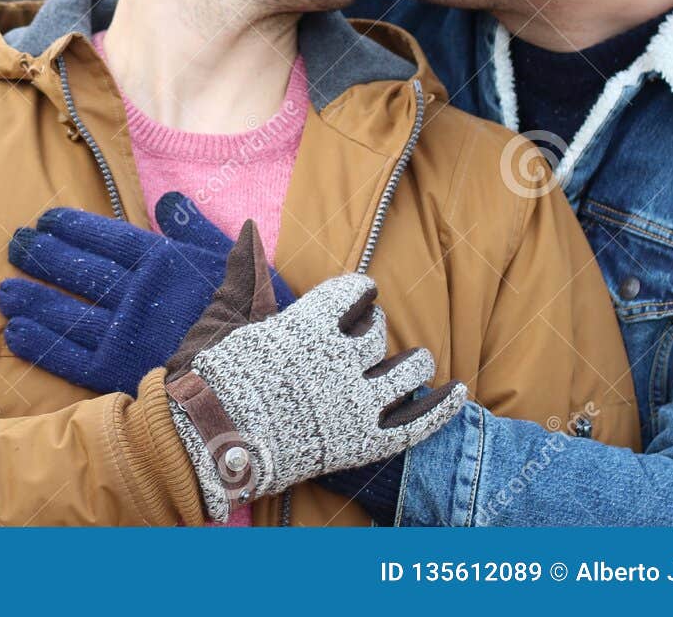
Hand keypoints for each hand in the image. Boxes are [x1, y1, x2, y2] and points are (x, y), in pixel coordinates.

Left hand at [0, 192, 293, 395]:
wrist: (270, 379)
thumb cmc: (258, 315)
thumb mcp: (236, 260)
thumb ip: (196, 229)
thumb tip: (166, 201)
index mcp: (164, 261)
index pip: (106, 236)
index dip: (70, 227)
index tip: (45, 219)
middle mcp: (138, 293)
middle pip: (78, 269)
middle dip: (42, 255)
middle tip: (14, 246)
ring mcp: (126, 334)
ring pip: (66, 311)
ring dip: (31, 299)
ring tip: (3, 290)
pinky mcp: (120, 373)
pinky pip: (71, 357)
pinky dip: (41, 345)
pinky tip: (16, 333)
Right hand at [165, 227, 465, 520]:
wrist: (211, 441)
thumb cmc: (213, 379)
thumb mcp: (227, 318)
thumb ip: (246, 273)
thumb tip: (248, 228)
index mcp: (309, 325)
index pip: (352, 294)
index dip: (358, 293)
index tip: (360, 295)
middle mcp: (340, 360)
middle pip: (378, 333)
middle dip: (376, 329)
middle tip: (370, 335)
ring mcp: (356, 403)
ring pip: (405, 372)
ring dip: (413, 362)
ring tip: (415, 360)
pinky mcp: (364, 443)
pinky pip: (415, 424)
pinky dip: (442, 407)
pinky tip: (461, 391)